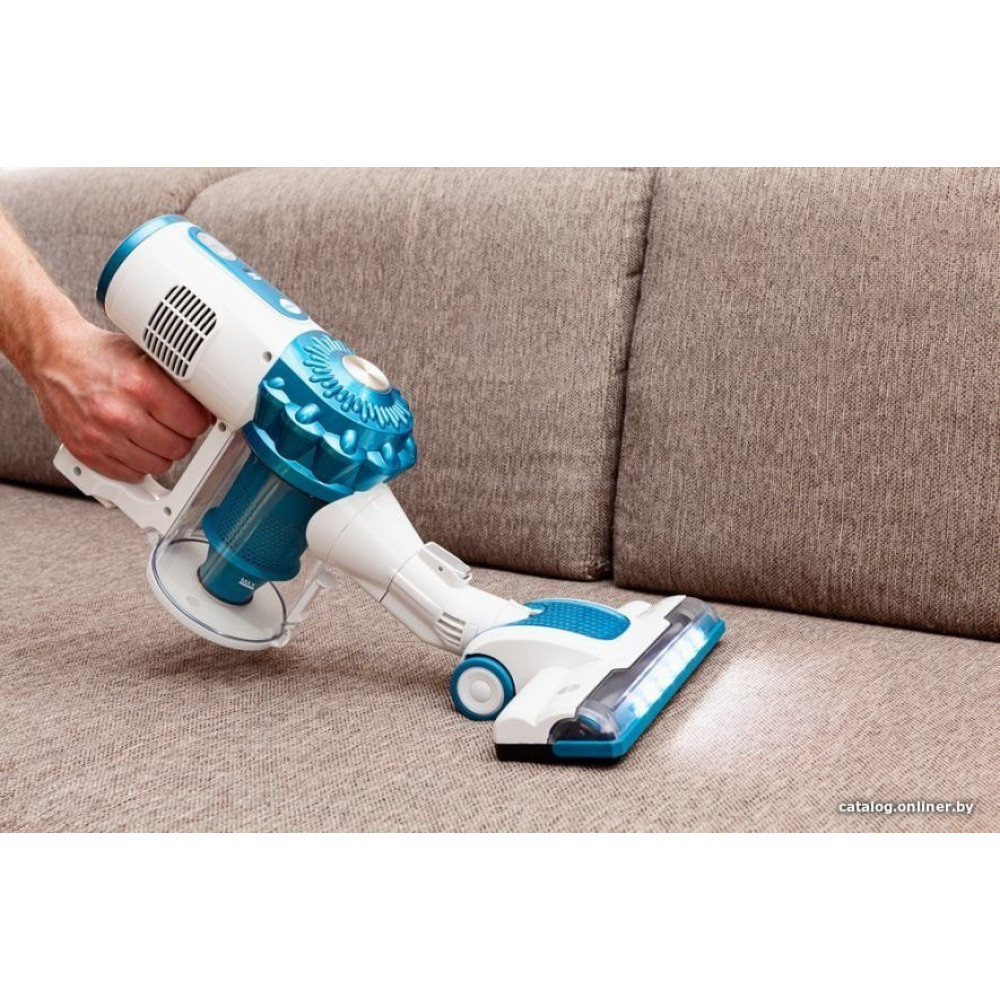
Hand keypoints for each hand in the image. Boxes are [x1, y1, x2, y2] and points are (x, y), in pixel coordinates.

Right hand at [27, 317, 211, 482]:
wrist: (52, 357)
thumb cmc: (98, 355)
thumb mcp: (145, 354)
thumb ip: (175, 381)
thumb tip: (207, 404)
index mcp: (140, 384)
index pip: (193, 422)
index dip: (199, 420)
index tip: (195, 417)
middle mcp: (119, 412)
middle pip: (178, 447)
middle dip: (182, 437)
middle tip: (175, 426)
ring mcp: (101, 436)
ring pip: (157, 466)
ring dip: (161, 454)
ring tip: (154, 435)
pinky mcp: (86, 451)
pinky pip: (129, 475)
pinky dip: (137, 466)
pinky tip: (135, 447)